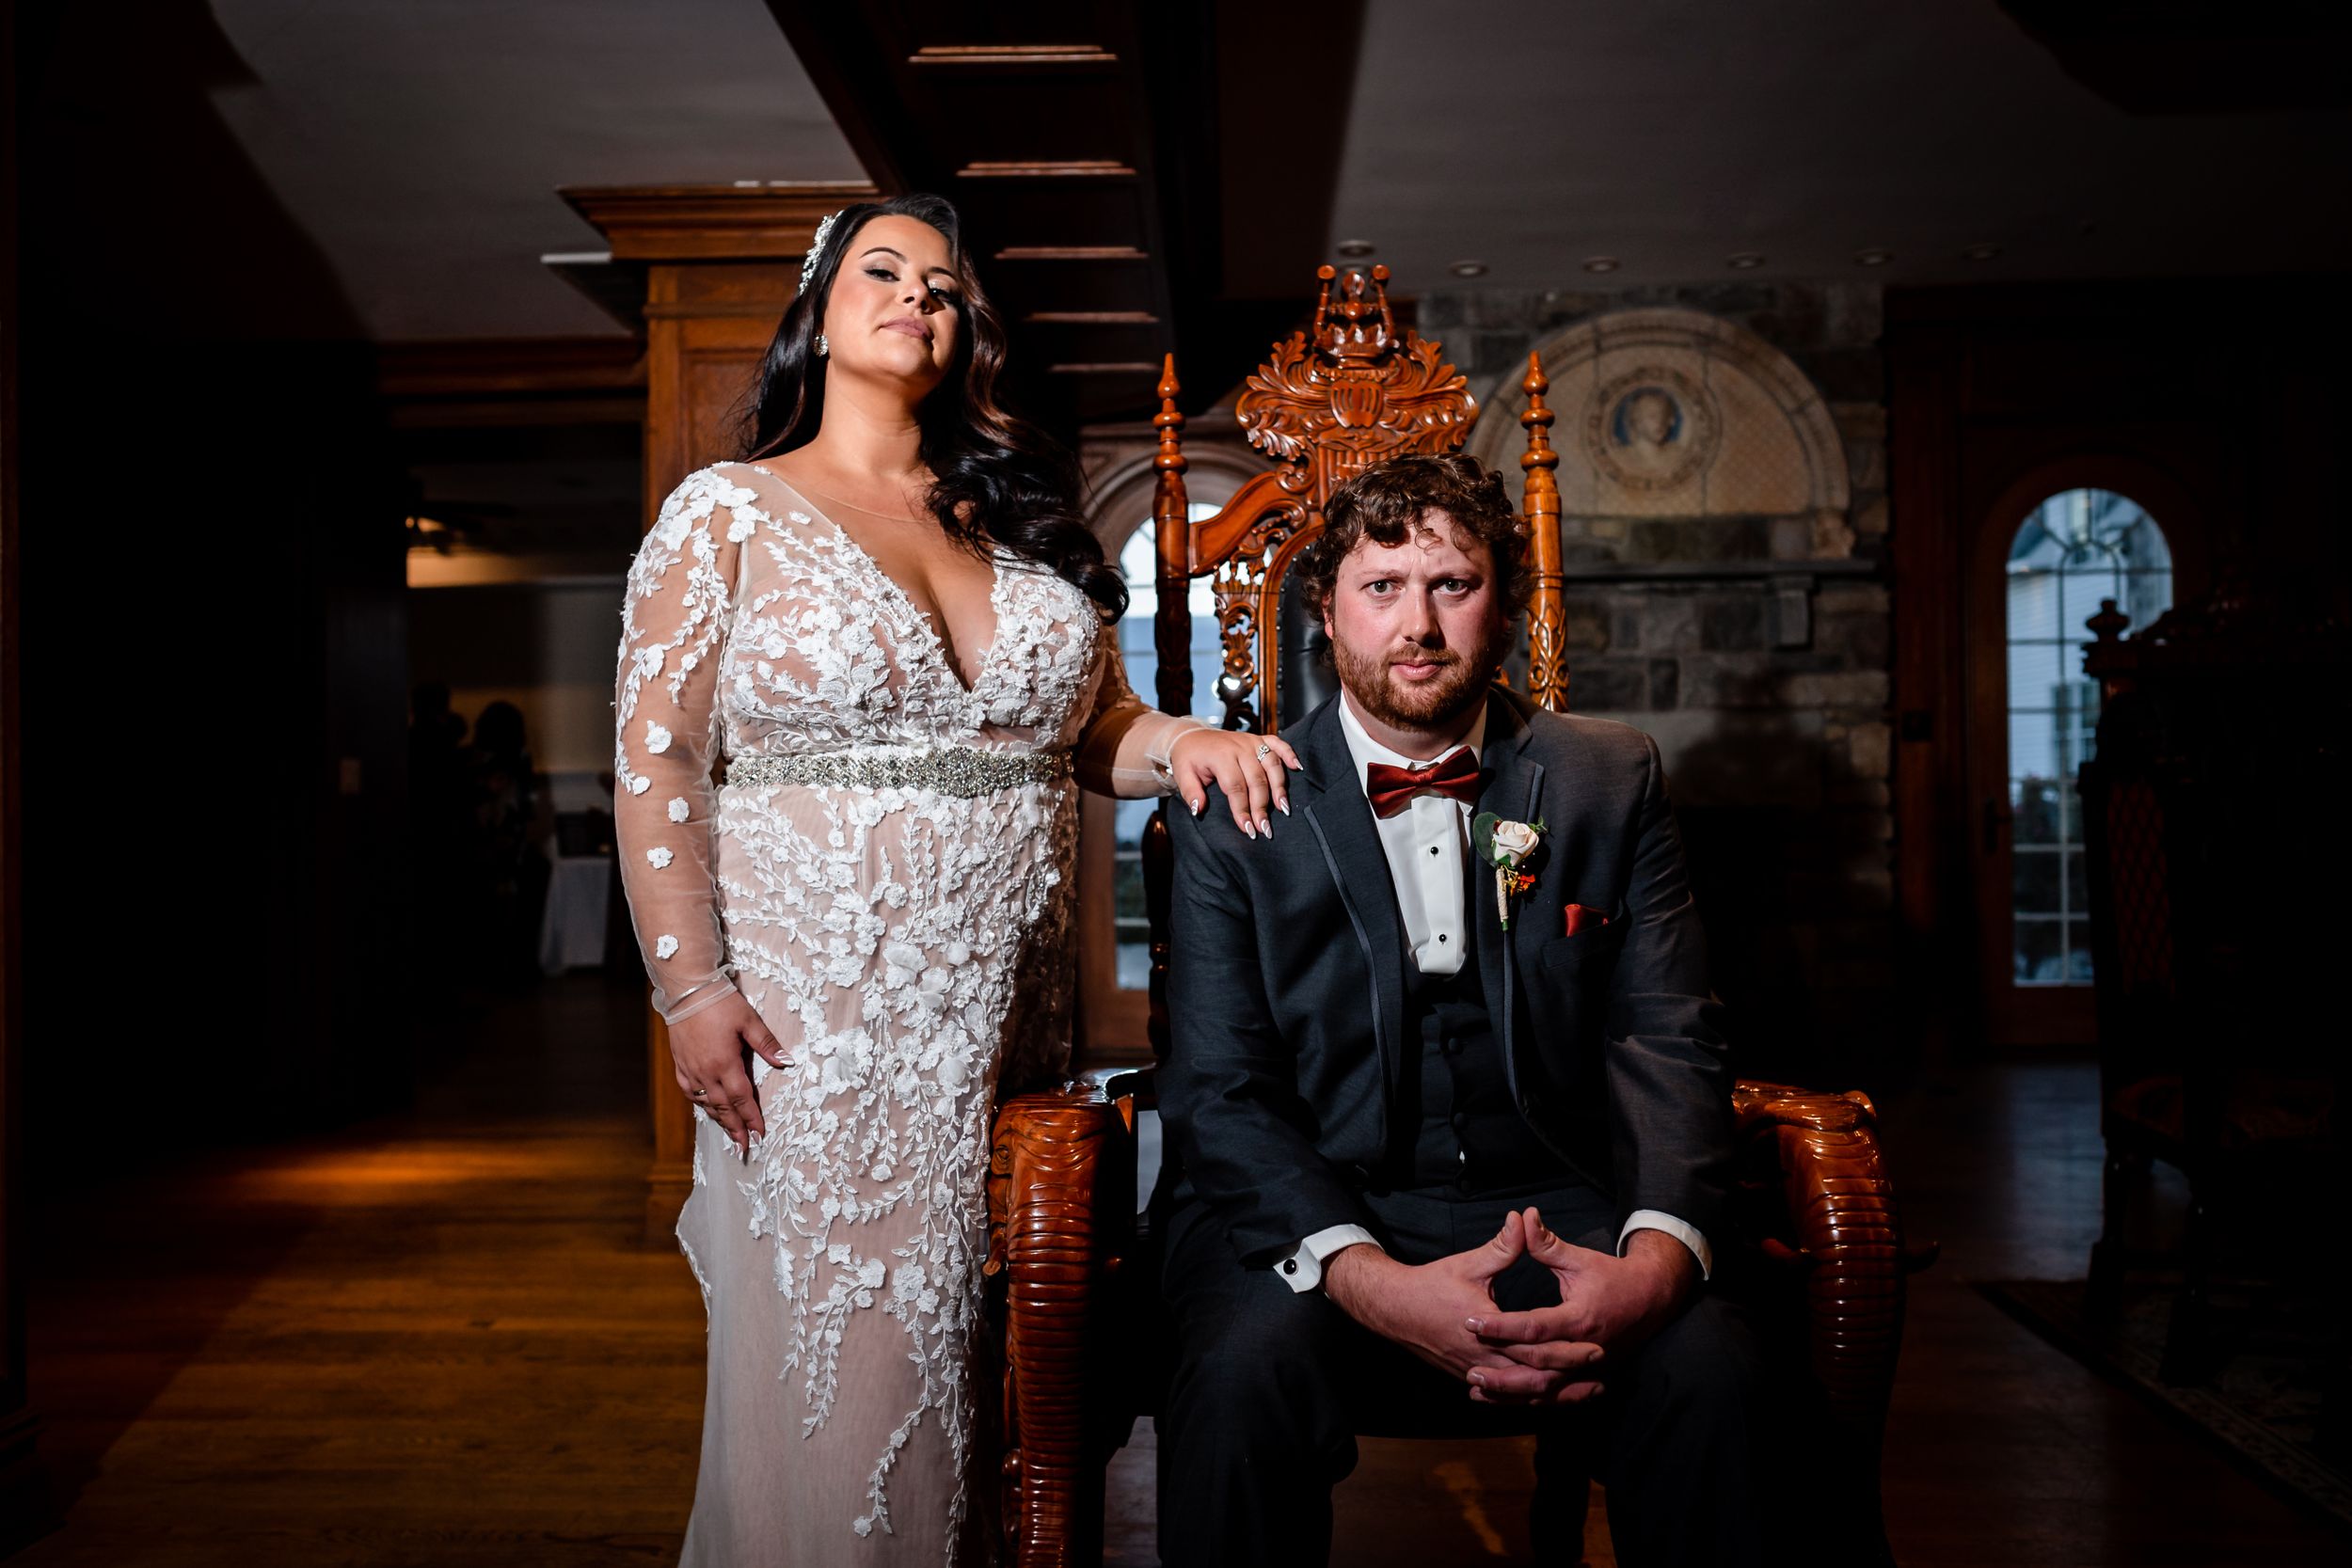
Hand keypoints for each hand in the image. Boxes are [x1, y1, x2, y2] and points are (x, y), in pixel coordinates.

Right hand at [666, 990, 790, 1159]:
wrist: (687, 991)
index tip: (759, 1135)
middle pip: (723, 1107)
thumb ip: (767, 1044)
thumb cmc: (721, 1003)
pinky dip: (700, 1104)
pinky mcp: (680, 1064)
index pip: (741, 1099)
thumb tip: (788, 1062)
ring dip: (719, 1120)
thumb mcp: (749, 1021)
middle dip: (736, 1129)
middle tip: (744, 1148)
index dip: (751, 1119)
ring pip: (706, 1103)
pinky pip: (690, 1092)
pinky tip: (707, 1109)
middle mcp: (706, 1072)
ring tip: (730, 1135)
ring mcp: (690, 1070)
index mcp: (725, 1064)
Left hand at [1168, 727, 1301, 839]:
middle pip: (1256, 779)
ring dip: (1279, 787)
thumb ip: (1190, 792)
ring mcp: (1251, 741)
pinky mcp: (1258, 739)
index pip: (1235, 787)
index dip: (1242, 809)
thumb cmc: (1188, 758)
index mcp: (1220, 756)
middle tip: (1265, 828)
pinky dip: (1289, 754)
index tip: (1248, 829)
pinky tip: (1298, 768)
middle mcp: (1239, 747)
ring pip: (1271, 765)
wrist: (1190, 736)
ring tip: (1283, 809)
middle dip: (1262, 807)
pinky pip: (1278, 744)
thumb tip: (1199, 809)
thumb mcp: (1182, 774)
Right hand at [1322, 1214, 1603, 1404]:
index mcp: (1487, 1331)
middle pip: (1534, 1379)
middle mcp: (1482, 1359)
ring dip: (1555, 1396)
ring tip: (1586, 1393)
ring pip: (1521, 1395)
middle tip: (1601, 1374)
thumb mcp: (1470, 1263)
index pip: (1534, 1348)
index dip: (1567, 1351)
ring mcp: (1475, 1372)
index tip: (1596, 1347)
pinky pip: (1505, 1396)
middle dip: (1569, 1378)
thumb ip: (1502, 1246)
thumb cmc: (1432, 1285)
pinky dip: (1530, 1398)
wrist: (1395, 1309)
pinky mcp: (1470, 1376)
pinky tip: (1549, 1397)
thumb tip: (1524, 1219)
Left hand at [1468, 1211, 1697, 1383]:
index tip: (1471, 1321)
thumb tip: (1524, 1217)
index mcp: (1579, 1317)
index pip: (1534, 1327)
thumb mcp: (1580, 1258)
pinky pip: (1557, 1395)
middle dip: (1503, 1371)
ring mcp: (1589, 1368)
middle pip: (1538, 1368)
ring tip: (1476, 1389)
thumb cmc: (1612, 1276)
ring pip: (1546, 1389)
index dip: (1501, 1326)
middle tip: (1469, 1368)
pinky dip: (1530, 1400)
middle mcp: (1584, 1348)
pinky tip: (1504, 1400)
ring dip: (1511, 1393)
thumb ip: (1548, 1244)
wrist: (1651, 1299)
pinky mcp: (1589, 1376)